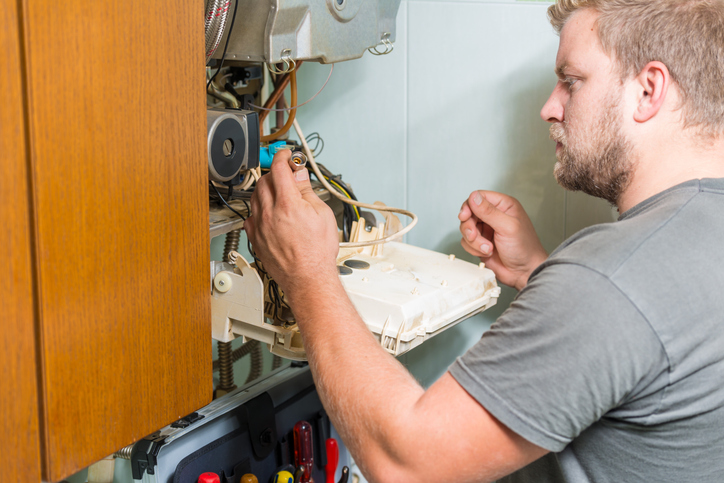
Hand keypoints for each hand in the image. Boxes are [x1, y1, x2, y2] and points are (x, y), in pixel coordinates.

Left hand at [244, 151, 339, 302]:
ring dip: (266, 189)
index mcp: (287, 204)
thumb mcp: (322, 214)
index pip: (279, 169)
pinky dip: (259, 209)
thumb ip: (307, 191)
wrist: (307, 278)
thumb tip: (300, 175)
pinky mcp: (255, 238)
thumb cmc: (317, 252)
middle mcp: (269, 213)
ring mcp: (259, 226)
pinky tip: (270, 213)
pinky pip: (250, 216)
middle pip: (265, 180)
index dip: (283, 157)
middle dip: (275, 173)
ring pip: (255, 196)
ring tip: (280, 194)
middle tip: (287, 175)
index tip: (287, 155)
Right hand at [459, 191, 546, 289]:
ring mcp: (486, 229)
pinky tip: (487, 252)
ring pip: (466, 228)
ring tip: (487, 248)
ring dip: (474, 241)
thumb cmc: (524, 248)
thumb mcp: (507, 227)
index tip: (465, 216)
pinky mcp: (480, 242)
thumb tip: (474, 197)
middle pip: (469, 213)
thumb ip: (489, 211)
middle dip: (469, 227)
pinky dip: (474, 248)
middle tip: (474, 235)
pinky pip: (466, 242)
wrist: (524, 272)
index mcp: (503, 205)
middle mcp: (494, 215)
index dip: (469, 205)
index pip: (479, 197)